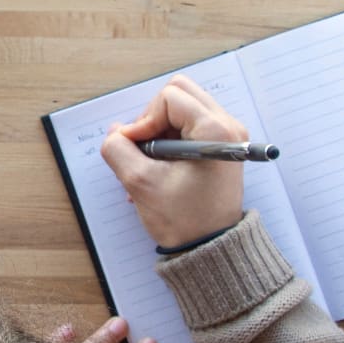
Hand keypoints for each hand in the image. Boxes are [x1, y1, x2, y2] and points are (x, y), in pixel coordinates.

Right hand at [100, 74, 246, 247]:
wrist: (212, 249)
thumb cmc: (184, 220)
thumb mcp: (141, 184)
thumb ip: (118, 151)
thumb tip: (115, 132)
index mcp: (215, 130)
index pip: (169, 98)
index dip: (144, 119)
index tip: (136, 148)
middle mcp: (227, 126)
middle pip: (180, 93)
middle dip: (153, 118)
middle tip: (143, 149)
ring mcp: (227, 136)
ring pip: (183, 109)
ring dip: (160, 131)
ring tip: (149, 164)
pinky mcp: (222, 147)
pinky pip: (190, 127)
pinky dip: (170, 141)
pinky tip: (160, 169)